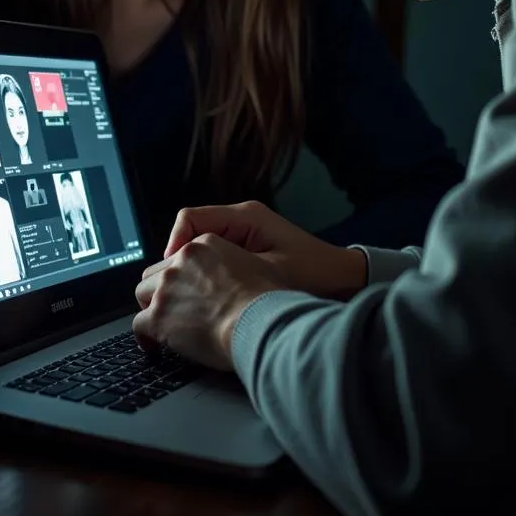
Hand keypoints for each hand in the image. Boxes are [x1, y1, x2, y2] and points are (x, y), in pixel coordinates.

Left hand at [133, 233, 282, 369]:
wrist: (256, 322)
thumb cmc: (264, 300)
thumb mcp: (257, 265)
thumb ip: (239, 263)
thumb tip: (241, 279)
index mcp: (204, 246)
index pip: (179, 256)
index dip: (181, 274)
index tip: (185, 288)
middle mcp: (181, 262)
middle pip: (156, 272)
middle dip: (161, 289)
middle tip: (171, 306)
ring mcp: (167, 288)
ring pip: (142, 294)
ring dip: (151, 307)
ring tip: (160, 323)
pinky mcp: (158, 316)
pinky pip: (138, 324)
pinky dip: (145, 336)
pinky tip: (153, 345)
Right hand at [165, 200, 367, 300]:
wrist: (343, 279)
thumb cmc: (313, 274)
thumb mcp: (269, 272)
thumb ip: (230, 271)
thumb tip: (188, 275)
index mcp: (245, 216)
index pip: (191, 218)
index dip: (175, 244)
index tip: (171, 273)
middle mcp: (241, 220)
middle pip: (191, 232)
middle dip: (178, 261)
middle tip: (174, 292)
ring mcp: (244, 234)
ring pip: (200, 246)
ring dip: (191, 270)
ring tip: (187, 298)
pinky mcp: (248, 250)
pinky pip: (214, 257)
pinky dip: (206, 275)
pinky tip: (207, 298)